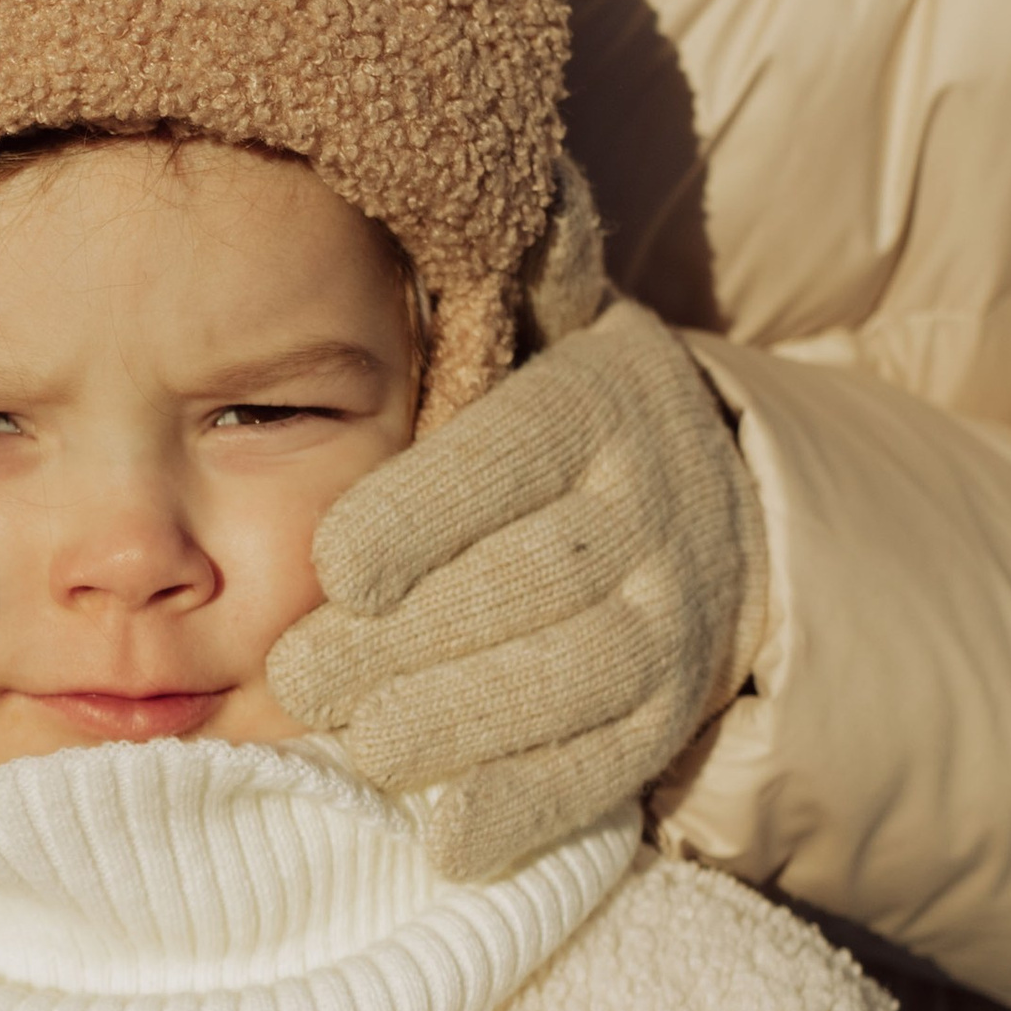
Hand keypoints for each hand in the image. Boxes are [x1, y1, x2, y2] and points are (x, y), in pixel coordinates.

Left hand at [265, 297, 770, 883]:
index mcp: (597, 408)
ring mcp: (669, 627)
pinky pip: (596, 774)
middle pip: (522, 586)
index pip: (506, 464)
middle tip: (303, 677)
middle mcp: (649, 516)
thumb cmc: (552, 426)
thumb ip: (514, 271)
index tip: (338, 567)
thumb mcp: (544, 322)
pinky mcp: (665, 722)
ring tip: (358, 737)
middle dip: (404, 643)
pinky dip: (520, 811)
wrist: (707, 509)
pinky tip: (444, 833)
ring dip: (450, 723)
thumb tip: (525, 177)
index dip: (418, 520)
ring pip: (561, 683)